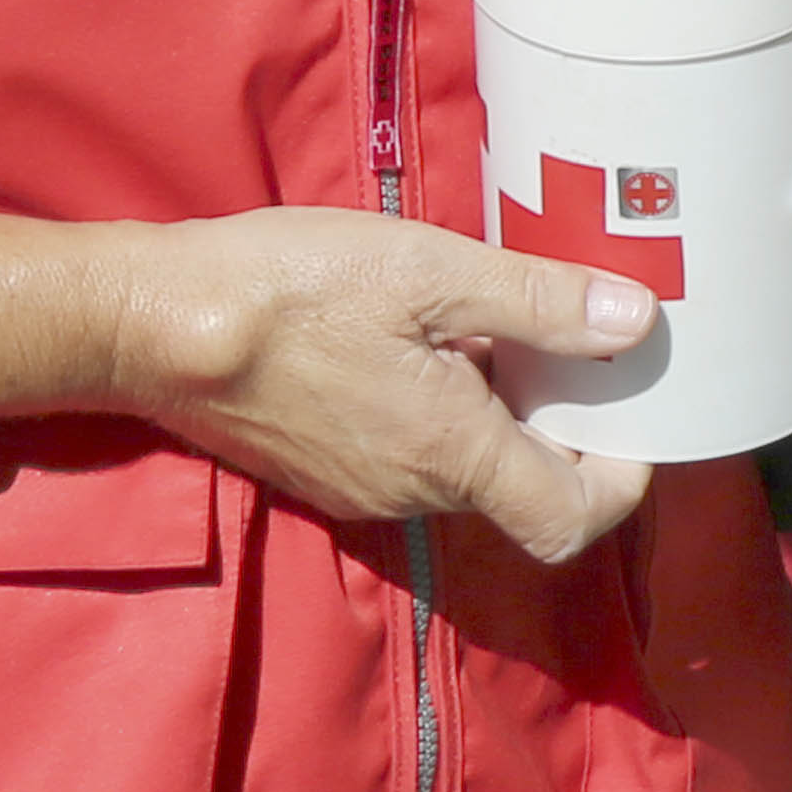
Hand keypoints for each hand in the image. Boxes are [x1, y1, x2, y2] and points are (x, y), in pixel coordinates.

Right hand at [0, 204, 655, 565]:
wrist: (157, 326)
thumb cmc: (295, 291)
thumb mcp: (431, 272)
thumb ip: (537, 303)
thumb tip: (635, 322)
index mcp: (454, 455)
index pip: (573, 518)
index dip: (622, 476)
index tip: (632, 411)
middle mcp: (414, 493)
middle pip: (523, 489)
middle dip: (561, 423)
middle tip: (568, 336)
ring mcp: (363, 490)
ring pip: (466, 469)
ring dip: (497, 410)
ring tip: (493, 321)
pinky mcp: (325, 471)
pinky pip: (412, 455)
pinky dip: (442, 409)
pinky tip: (423, 335)